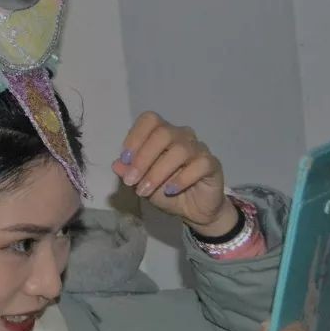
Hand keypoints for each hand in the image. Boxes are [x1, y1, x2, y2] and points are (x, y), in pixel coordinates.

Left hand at [112, 112, 235, 236]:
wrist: (193, 210)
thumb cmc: (165, 190)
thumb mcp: (141, 184)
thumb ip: (129, 172)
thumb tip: (116, 164)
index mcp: (162, 133)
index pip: (149, 120)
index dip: (135, 137)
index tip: (124, 159)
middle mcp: (181, 135)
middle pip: (163, 133)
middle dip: (143, 158)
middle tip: (131, 180)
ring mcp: (198, 148)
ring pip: (180, 149)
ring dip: (158, 172)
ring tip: (146, 190)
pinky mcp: (212, 164)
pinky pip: (199, 164)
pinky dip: (182, 178)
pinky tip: (170, 190)